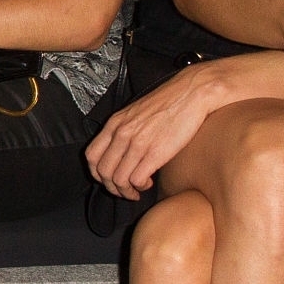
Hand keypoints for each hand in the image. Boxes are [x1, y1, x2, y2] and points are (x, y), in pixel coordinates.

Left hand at [86, 62, 227, 198]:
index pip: (91, 156)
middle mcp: (122, 133)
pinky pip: (136, 179)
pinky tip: (148, 182)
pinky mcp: (155, 152)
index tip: (108, 180)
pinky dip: (140, 186)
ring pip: (118, 179)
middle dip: (112, 188)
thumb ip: (124, 129)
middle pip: (103, 172)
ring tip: (137, 190)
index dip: (97, 174)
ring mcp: (137, 143)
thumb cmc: (168, 102)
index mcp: (115, 123)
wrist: (192, 92)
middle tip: (124, 191)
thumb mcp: (135, 112)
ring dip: (126, 191)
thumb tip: (120, 151)